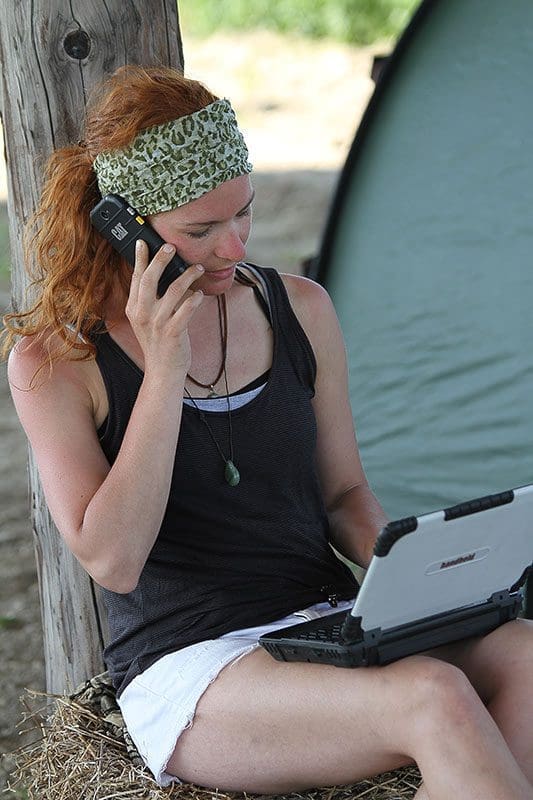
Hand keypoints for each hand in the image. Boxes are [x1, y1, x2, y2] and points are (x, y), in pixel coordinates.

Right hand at [125, 240, 203, 377]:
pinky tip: (200, 293)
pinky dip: (195, 298)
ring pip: (174, 290)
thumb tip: (161, 274)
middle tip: (171, 246)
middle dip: (161, 259)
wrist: (162, 371)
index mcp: (133, 309)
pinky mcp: (173, 333)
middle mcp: (142, 314)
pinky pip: (187, 309)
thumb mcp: (145, 320)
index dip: (139, 259)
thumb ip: (148, 300)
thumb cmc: (158, 343)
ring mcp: (158, 324)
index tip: (143, 242)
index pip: (136, 278)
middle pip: (150, 279)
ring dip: (188, 276)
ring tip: (198, 269)